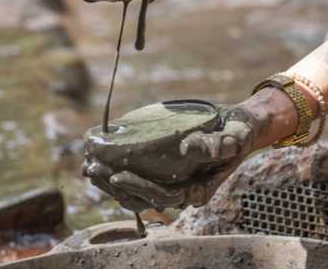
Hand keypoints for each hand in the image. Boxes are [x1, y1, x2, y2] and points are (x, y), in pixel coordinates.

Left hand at [84, 106, 258, 211]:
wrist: (238, 127)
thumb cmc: (237, 133)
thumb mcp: (235, 136)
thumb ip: (218, 145)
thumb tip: (188, 148)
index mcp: (198, 190)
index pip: (163, 196)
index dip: (139, 188)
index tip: (118, 174)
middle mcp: (182, 192)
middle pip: (143, 199)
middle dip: (115, 187)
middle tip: (93, 169)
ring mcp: (171, 184)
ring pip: (136, 192)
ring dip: (110, 183)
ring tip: (89, 166)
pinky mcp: (163, 173)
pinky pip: (137, 178)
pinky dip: (117, 172)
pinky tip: (99, 160)